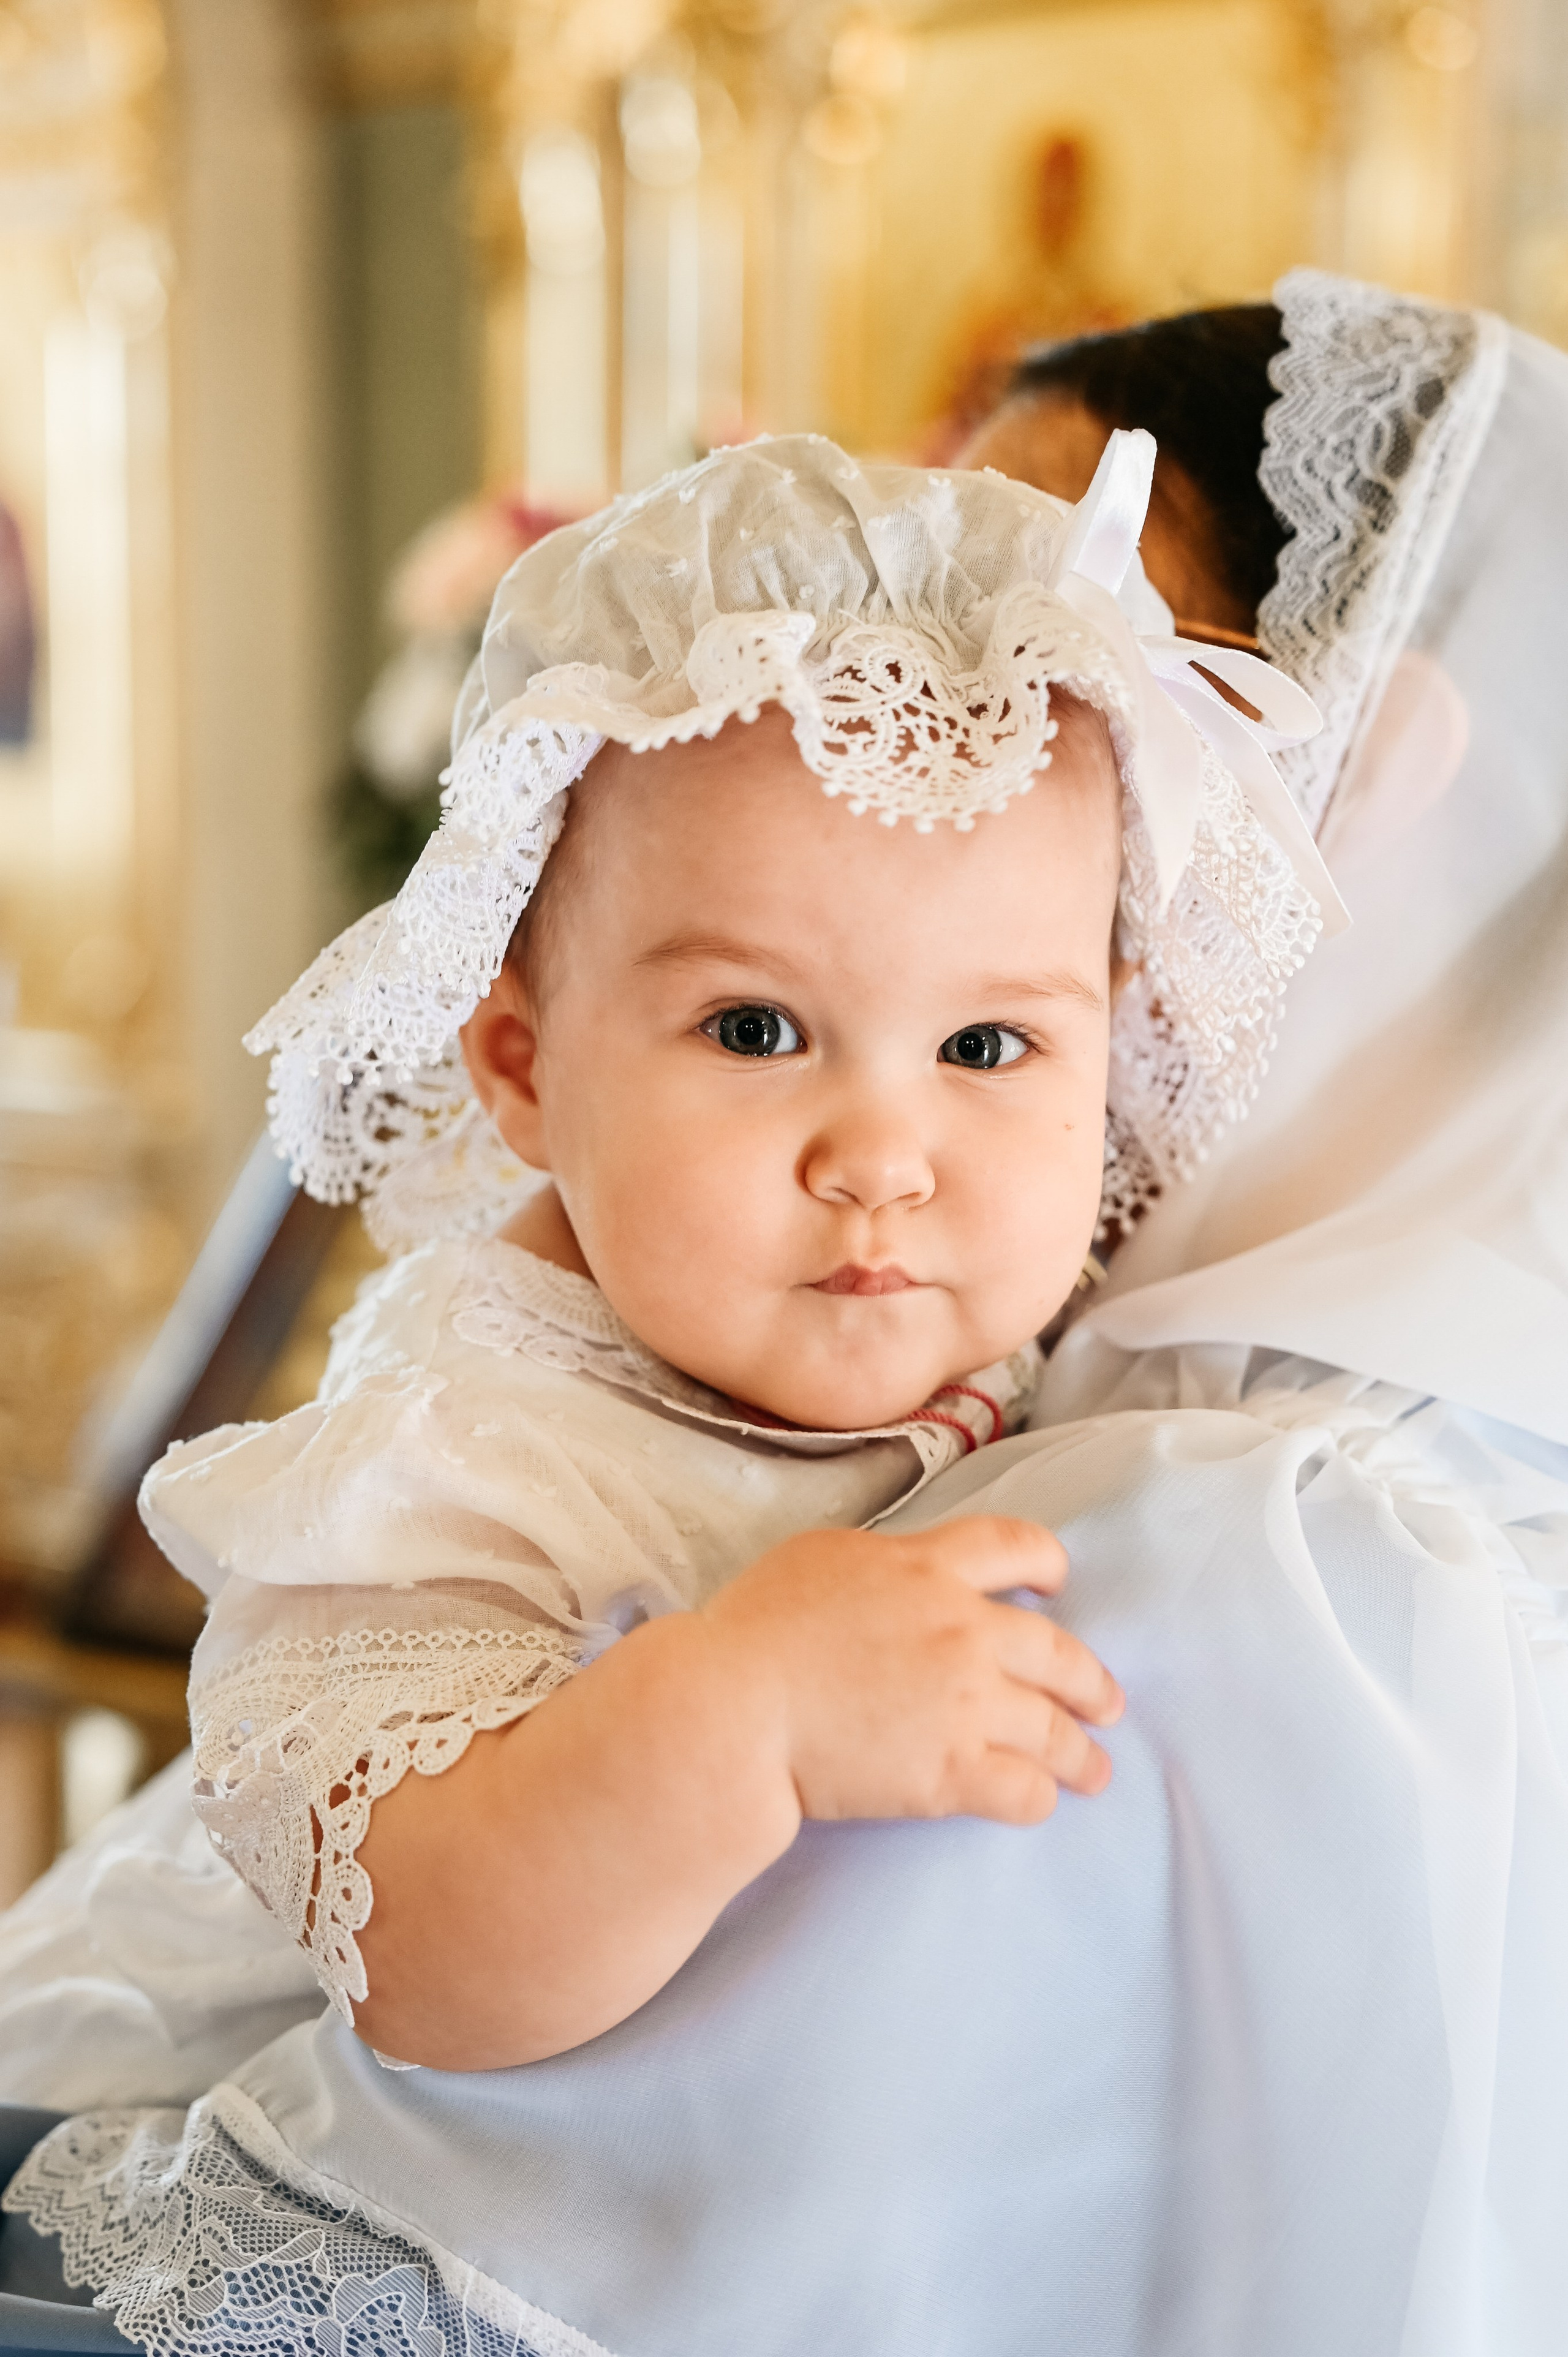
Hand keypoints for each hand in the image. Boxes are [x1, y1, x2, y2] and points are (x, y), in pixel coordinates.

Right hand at [700, 1517, 1121, 1828]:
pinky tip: (1039, 1802)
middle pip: (1058, 1651)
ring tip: (1096, 1771)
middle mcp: (962, 1631)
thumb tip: (907, 1572)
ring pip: (1052, 1729)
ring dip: (1081, 1753)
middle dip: (1092, 1682)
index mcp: (928, 1569)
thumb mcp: (821, 1558)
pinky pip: (1022, 1790)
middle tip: (1107, 1703)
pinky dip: (1038, 1798)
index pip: (1015, 1545)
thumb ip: (883, 1562)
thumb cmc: (756, 1629)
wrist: (735, 1707)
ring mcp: (964, 1704)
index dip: (1047, 1562)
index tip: (1059, 1584)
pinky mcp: (951, 1773)